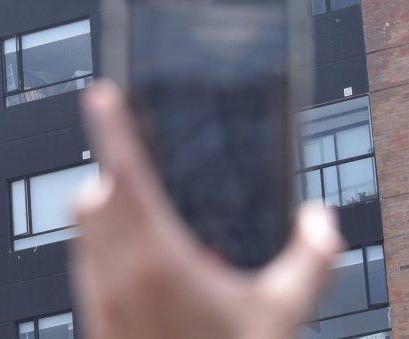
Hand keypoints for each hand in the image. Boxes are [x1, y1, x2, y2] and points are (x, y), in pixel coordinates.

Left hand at [72, 80, 343, 338]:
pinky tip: (150, 274)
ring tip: (150, 222)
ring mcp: (99, 301)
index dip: (111, 126)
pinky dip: (106, 254)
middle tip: (140, 169)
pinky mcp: (94, 323)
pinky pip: (88, 269)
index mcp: (155, 256)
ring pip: (84, 234)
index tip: (102, 93)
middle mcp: (116, 273)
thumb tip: (324, 222)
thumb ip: (312, 262)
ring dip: (106, 215)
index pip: (124, 171)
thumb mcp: (280, 315)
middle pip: (93, 197)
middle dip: (112, 176)